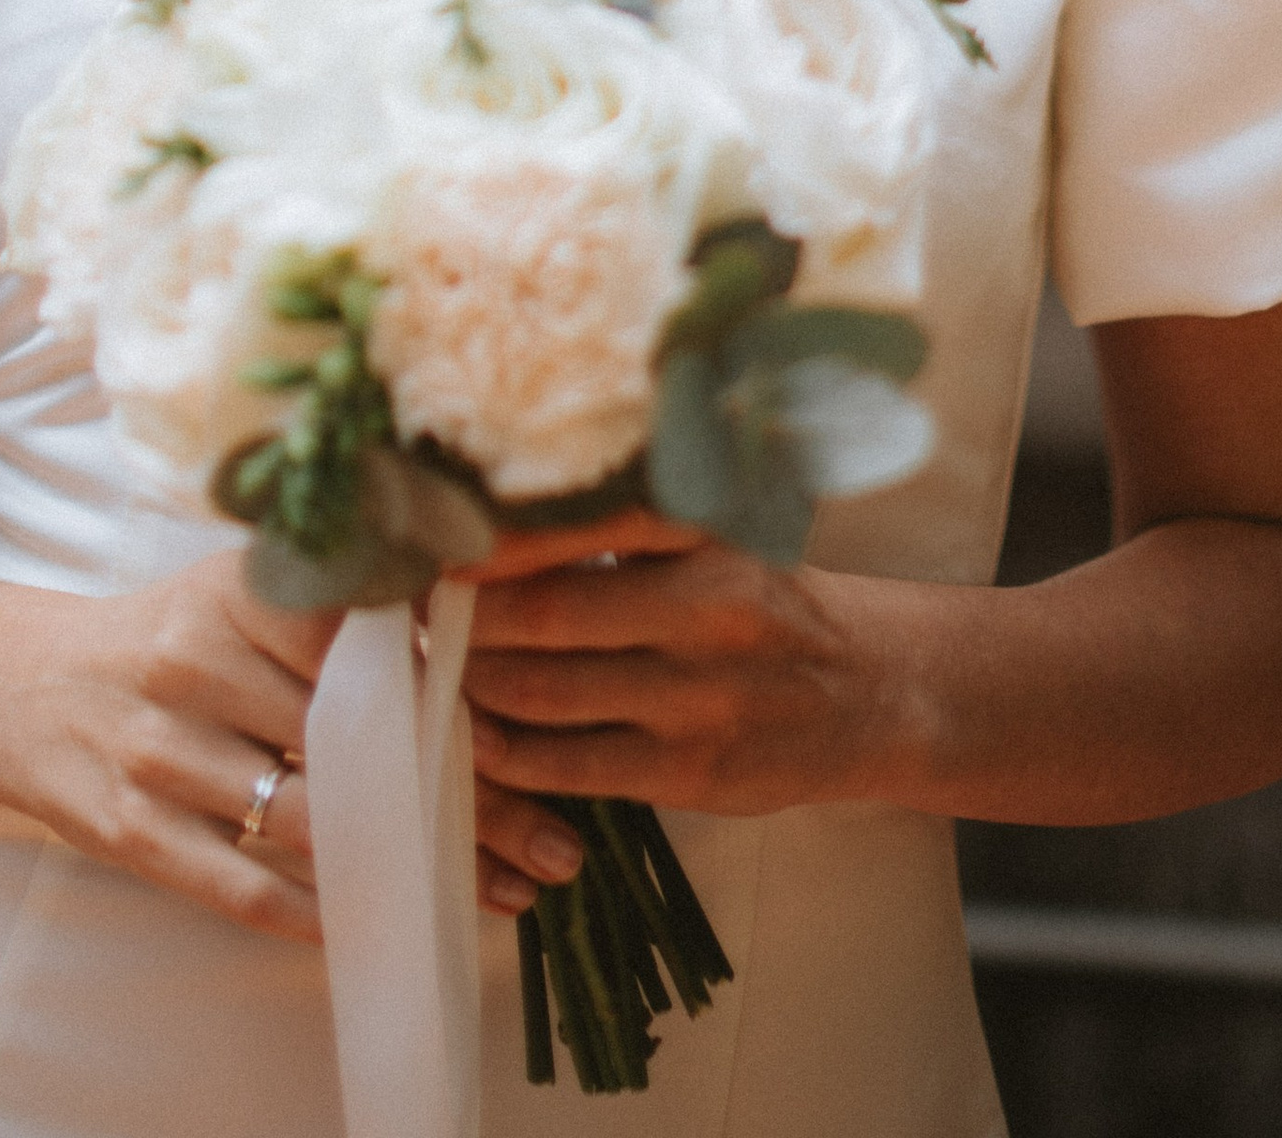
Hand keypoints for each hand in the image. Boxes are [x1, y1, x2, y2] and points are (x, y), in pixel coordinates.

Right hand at [0, 548, 586, 938]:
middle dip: (467, 798)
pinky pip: (237, 883)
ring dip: (412, 866)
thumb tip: (469, 623)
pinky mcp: (126, 828)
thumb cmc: (162, 638)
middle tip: (555, 840)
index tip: (544, 735)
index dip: (461, 692)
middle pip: (359, 739)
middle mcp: (196, 660)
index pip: (371, 639)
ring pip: (310, 819)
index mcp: (238, 588)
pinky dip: (315, 913)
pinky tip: (383, 926)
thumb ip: (335, 605)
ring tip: (501, 893)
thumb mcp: (238, 590)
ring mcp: (157, 749)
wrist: (15, 687)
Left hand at [458, 510, 878, 816]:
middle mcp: (708, 607)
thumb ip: (623, 523)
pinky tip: (477, 733)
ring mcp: (701, 697)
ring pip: (548, 693)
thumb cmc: (762, 599)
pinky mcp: (692, 770)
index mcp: (707, 531)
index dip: (492, 535)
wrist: (868, 689)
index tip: (431, 534)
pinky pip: (571, 764)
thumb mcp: (716, 536)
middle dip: (466, 614)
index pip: (579, 521)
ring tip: (434, 664)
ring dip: (475, 682)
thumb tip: (492, 512)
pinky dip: (510, 752)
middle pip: (549, 611)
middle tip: (413, 606)